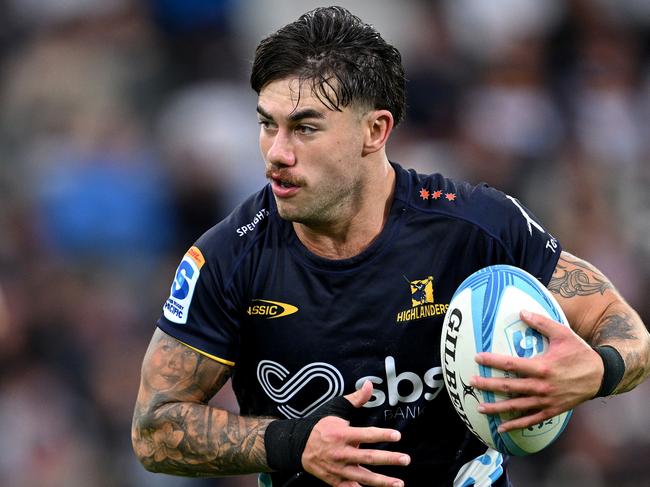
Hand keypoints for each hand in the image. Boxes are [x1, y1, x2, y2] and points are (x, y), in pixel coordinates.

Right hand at [301, 381, 410, 486]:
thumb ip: (356, 399)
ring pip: (364, 477)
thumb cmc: (321, 426)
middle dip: (389, 459)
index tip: (397, 436)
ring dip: (383, 482)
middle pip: (369, 457)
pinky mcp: (336, 481)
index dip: (382, 434)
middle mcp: (342, 453)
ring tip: (399, 484)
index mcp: (342, 435)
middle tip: (405, 459)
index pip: (366, 434)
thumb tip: (369, 385)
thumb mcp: (337, 409)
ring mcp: (339, 470)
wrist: (299, 446)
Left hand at [470, 310, 603, 432]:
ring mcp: (546, 401)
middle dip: (488, 385)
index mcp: (542, 367)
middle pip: (509, 387)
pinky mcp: (552, 411)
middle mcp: (542, 386)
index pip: (511, 364)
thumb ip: (541, 323)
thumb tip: (521, 311)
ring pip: (517, 406)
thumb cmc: (579, 352)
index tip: (477, 358)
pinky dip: (516, 425)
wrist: (601, 375)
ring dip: (497, 408)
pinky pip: (530, 419)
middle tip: (471, 382)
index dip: (492, 361)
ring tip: (480, 407)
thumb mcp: (563, 333)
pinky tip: (502, 428)